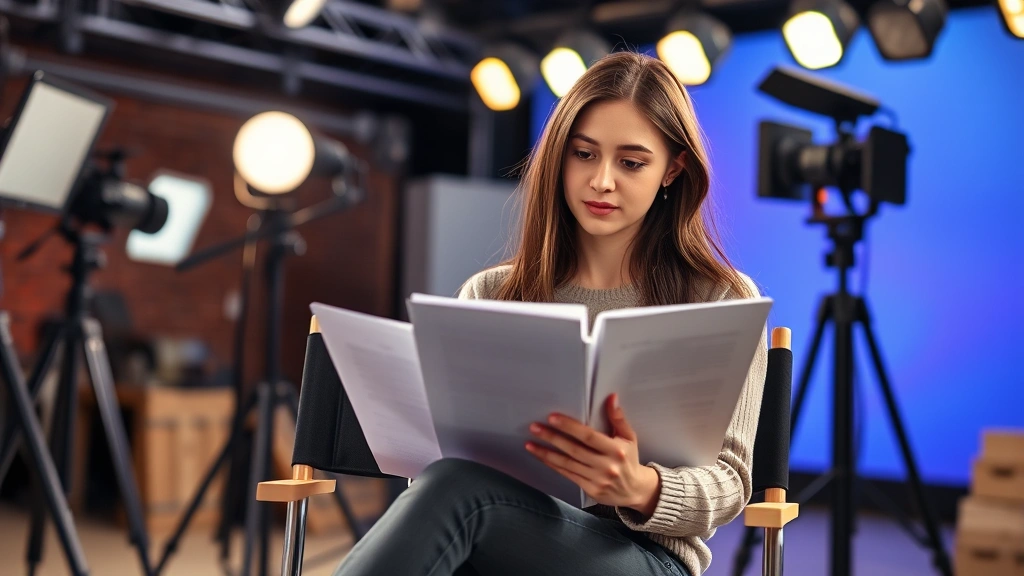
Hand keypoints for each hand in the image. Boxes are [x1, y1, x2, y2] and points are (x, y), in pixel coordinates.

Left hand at [525, 393, 660, 516]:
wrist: (635, 490)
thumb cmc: (629, 459)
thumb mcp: (629, 437)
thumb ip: (618, 418)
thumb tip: (611, 397)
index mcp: (616, 450)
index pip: (588, 436)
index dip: (569, 427)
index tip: (552, 418)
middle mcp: (606, 466)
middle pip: (574, 450)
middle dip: (552, 438)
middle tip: (534, 428)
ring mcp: (597, 480)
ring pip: (567, 464)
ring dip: (546, 454)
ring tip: (530, 444)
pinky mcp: (590, 490)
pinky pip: (568, 475)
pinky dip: (553, 465)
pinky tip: (542, 457)